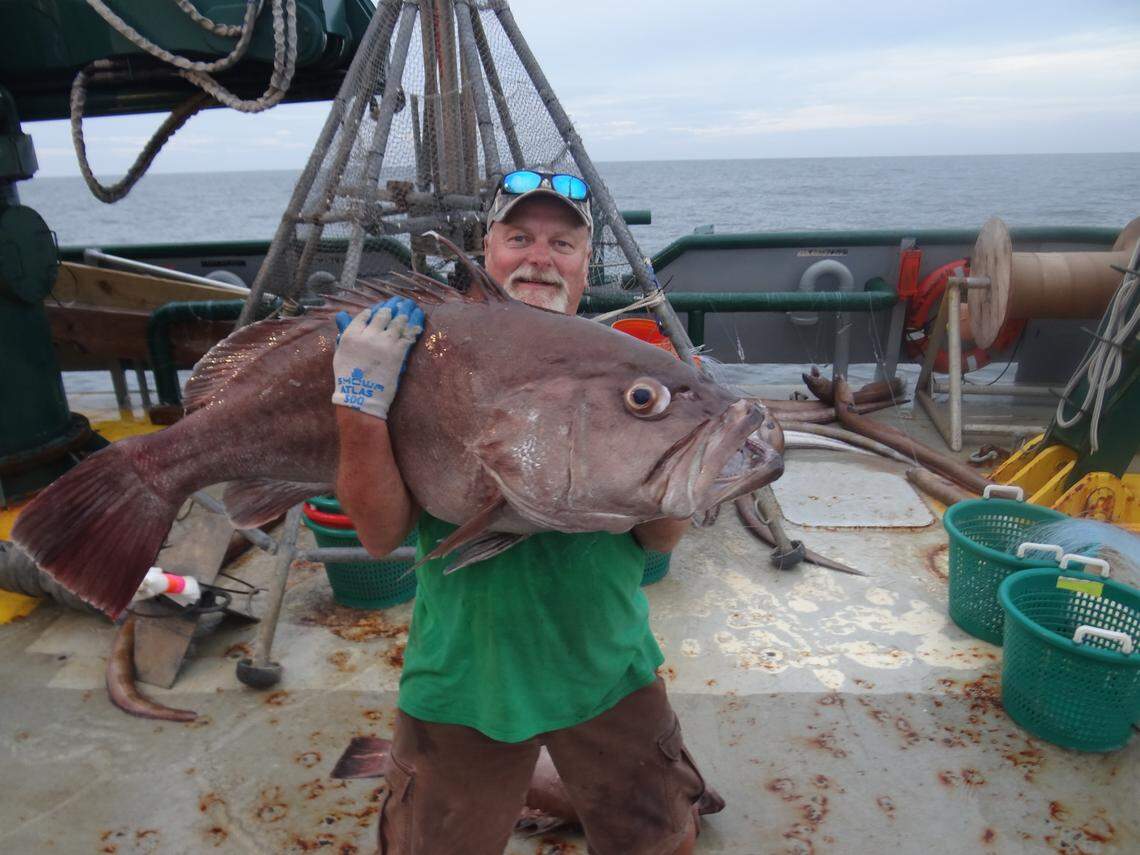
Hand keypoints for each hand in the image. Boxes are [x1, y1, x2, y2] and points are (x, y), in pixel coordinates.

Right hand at [332, 297, 424, 419]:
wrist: (361, 397)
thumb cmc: (348, 377)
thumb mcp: (340, 352)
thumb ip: (344, 331)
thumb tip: (342, 314)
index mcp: (351, 335)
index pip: (365, 315)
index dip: (375, 309)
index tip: (381, 308)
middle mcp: (368, 335)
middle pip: (383, 314)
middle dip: (393, 306)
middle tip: (400, 301)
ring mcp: (384, 343)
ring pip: (398, 321)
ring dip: (406, 311)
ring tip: (410, 305)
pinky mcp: (398, 353)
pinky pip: (408, 333)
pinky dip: (415, 324)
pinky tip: (418, 318)